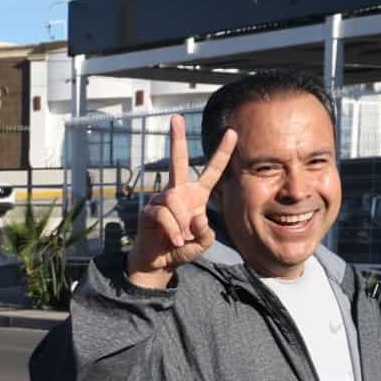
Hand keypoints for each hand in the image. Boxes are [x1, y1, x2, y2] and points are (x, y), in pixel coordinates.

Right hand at [128, 114, 237, 284]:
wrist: (158, 262)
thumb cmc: (182, 248)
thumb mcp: (202, 242)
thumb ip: (206, 231)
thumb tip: (196, 215)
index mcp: (196, 196)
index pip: (211, 171)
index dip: (222, 153)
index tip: (232, 132)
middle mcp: (178, 192)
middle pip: (178, 161)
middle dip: (176, 139)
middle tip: (175, 117)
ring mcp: (161, 199)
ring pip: (174, 199)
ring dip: (181, 222)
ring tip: (182, 238)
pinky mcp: (149, 211)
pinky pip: (164, 214)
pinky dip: (173, 230)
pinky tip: (175, 240)